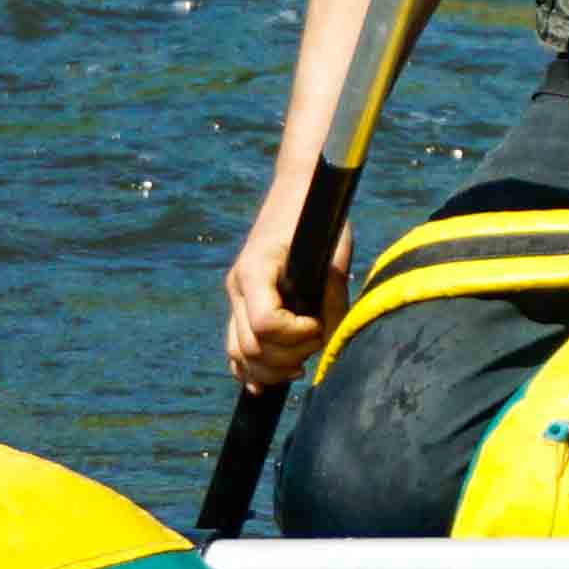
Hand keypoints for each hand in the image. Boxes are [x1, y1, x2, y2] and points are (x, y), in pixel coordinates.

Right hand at [222, 164, 350, 380]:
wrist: (298, 190)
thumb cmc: (320, 217)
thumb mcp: (334, 253)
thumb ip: (333, 296)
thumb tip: (332, 338)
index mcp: (256, 269)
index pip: (264, 325)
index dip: (296, 335)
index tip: (318, 325)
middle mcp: (238, 285)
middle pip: (250, 347)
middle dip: (288, 356)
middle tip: (317, 340)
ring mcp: (235, 295)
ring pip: (238, 354)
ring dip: (271, 369)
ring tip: (300, 363)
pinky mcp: (240, 303)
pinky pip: (234, 348)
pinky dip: (251, 369)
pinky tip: (270, 379)